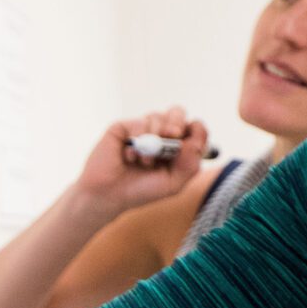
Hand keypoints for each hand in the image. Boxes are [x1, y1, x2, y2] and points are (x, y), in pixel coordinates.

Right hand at [66, 107, 211, 214]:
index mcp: (176, 145)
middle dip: (178, 122)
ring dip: (154, 140)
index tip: (193, 144)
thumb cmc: (142, 190)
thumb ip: (190, 164)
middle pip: (177, 112)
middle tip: (174, 135)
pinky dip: (138, 140)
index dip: (197, 131)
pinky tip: (130, 156)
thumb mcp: (173, 183)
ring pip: (158, 116)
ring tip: (145, 162)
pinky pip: (139, 122)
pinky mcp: (124, 126)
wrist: (109, 195)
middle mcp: (160, 134)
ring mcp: (142, 129)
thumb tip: (194, 142)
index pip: (194, 127)